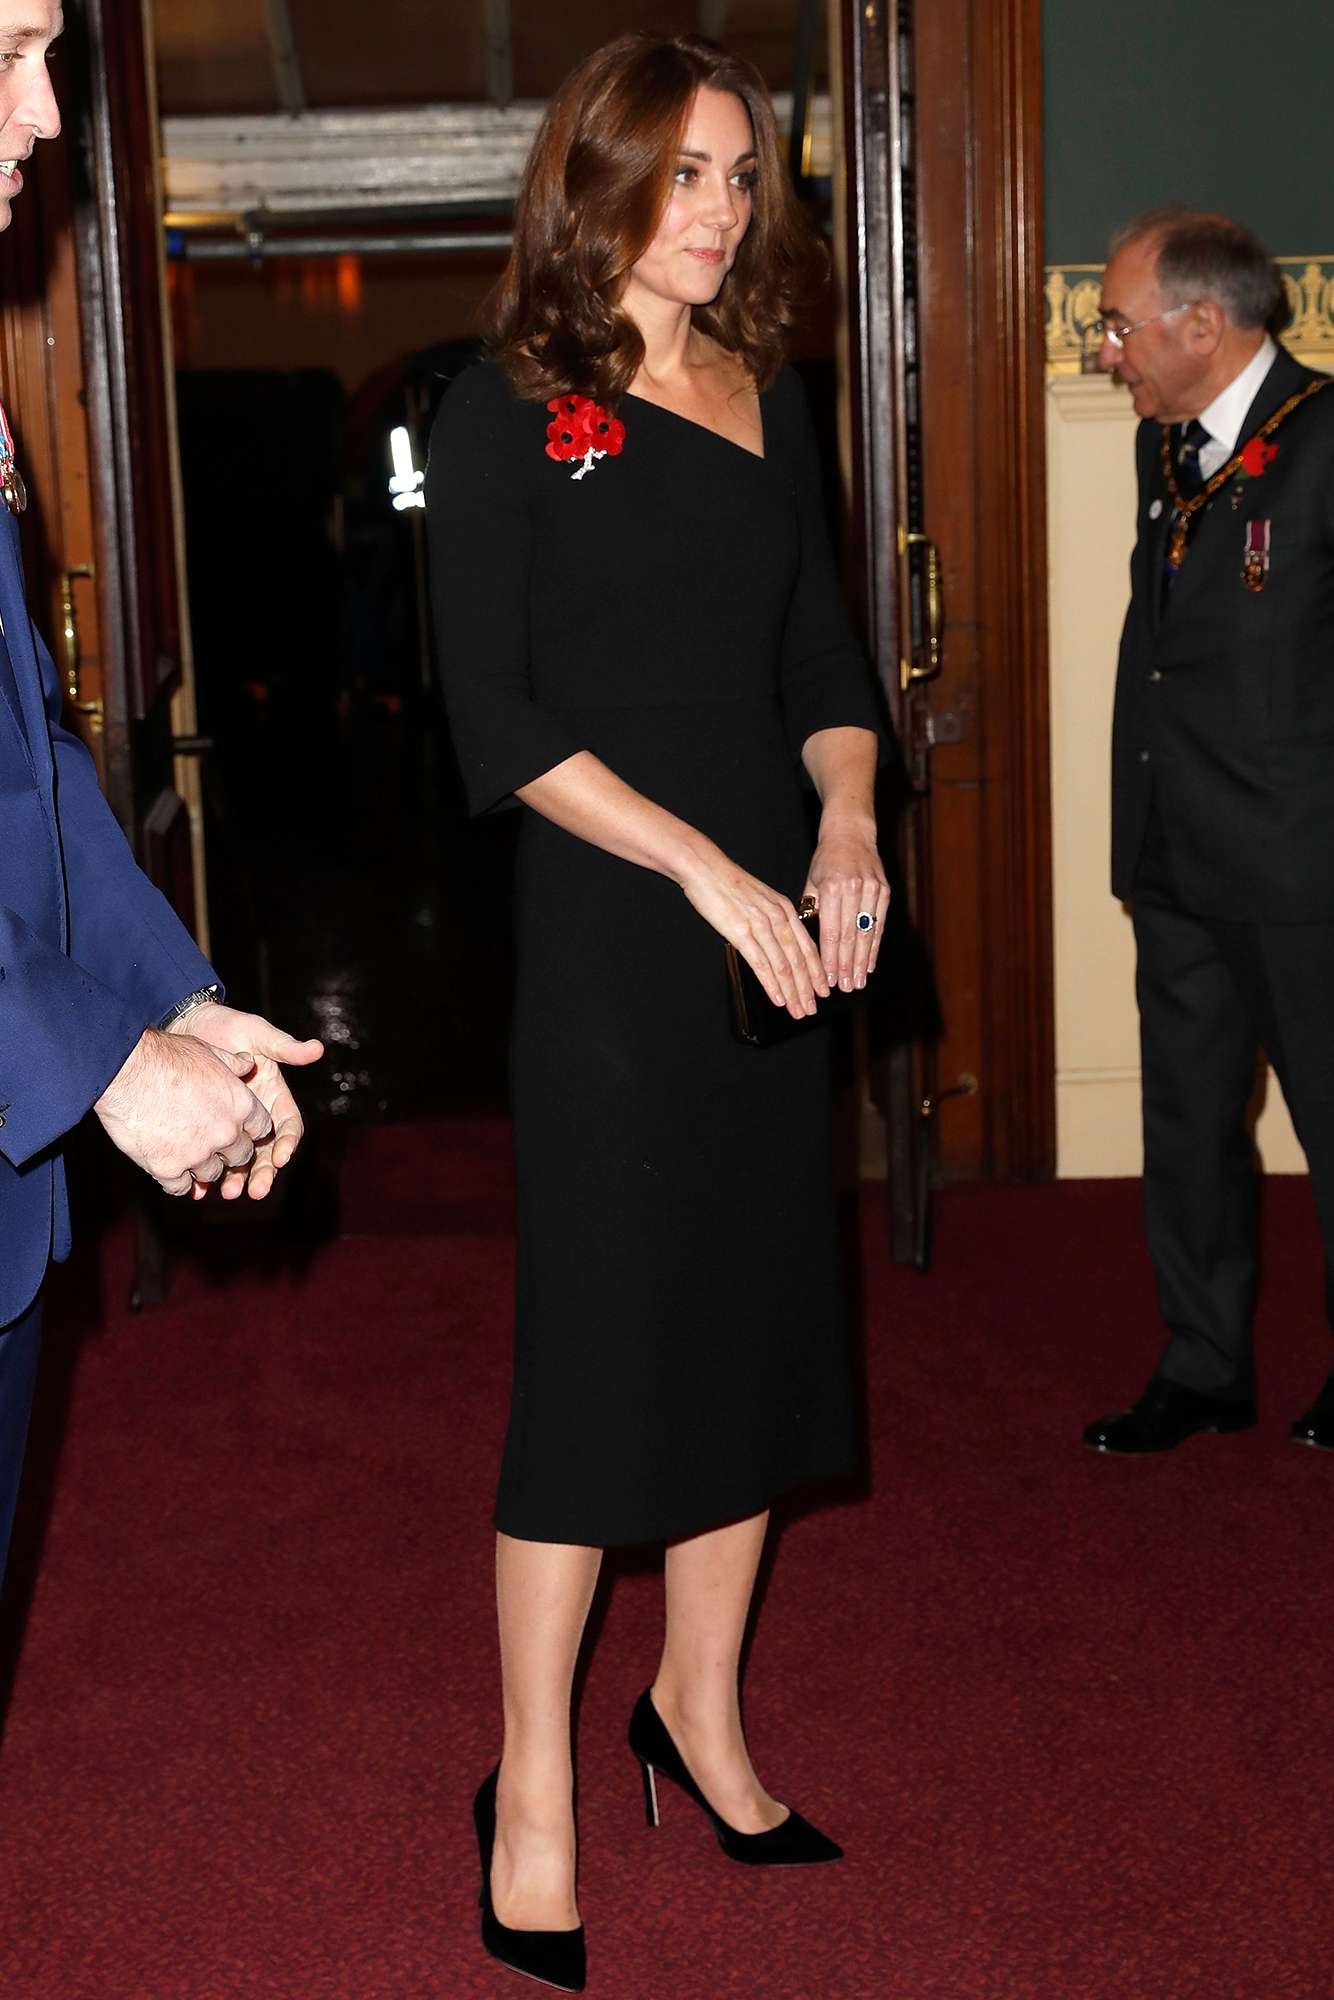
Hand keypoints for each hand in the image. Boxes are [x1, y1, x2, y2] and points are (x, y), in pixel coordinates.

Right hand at [94, 1029, 273, 1197]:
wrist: (126, 1071)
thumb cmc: (165, 1056)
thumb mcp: (207, 1051)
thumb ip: (232, 1063)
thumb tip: (247, 1063)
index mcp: (240, 1105)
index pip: (261, 1128)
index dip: (250, 1130)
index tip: (240, 1129)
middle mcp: (225, 1133)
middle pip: (241, 1156)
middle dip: (230, 1152)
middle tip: (211, 1144)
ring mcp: (198, 1154)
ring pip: (211, 1173)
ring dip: (202, 1166)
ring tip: (186, 1154)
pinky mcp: (169, 1169)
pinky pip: (181, 1187)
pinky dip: (176, 1180)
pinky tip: (168, 1168)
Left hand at [168, 1002, 323, 1199]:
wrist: (185, 1024)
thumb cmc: (224, 1025)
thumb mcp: (255, 1033)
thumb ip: (284, 1047)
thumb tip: (317, 1049)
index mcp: (274, 1096)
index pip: (288, 1126)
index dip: (287, 1143)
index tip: (280, 1157)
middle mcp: (256, 1116)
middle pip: (267, 1151)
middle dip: (264, 1172)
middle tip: (256, 1190)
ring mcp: (232, 1124)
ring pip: (241, 1159)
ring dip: (239, 1178)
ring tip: (229, 1192)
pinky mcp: (208, 1128)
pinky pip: (213, 1156)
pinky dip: (210, 1173)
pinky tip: (201, 1188)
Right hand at [680, 846, 829, 1019]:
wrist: (704, 867)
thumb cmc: (727, 882)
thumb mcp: (760, 897)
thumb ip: (773, 917)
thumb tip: (779, 940)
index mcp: (784, 908)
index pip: (807, 946)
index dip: (817, 971)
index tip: (823, 989)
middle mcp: (777, 917)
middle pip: (799, 960)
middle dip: (808, 988)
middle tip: (813, 1008)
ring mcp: (760, 925)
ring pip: (783, 965)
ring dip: (792, 992)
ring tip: (798, 1010)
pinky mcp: (741, 932)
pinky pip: (761, 963)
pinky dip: (772, 984)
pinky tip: (778, 998)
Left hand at [803, 815, 889, 992]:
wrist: (851, 834)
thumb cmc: (826, 860)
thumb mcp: (812, 882)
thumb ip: (811, 911)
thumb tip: (806, 941)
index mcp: (832, 888)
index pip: (831, 931)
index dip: (831, 957)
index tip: (828, 977)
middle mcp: (853, 889)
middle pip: (850, 936)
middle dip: (847, 965)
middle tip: (844, 987)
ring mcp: (872, 890)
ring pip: (867, 933)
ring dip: (863, 961)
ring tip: (858, 982)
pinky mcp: (884, 891)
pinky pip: (880, 924)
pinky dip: (875, 946)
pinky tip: (870, 964)